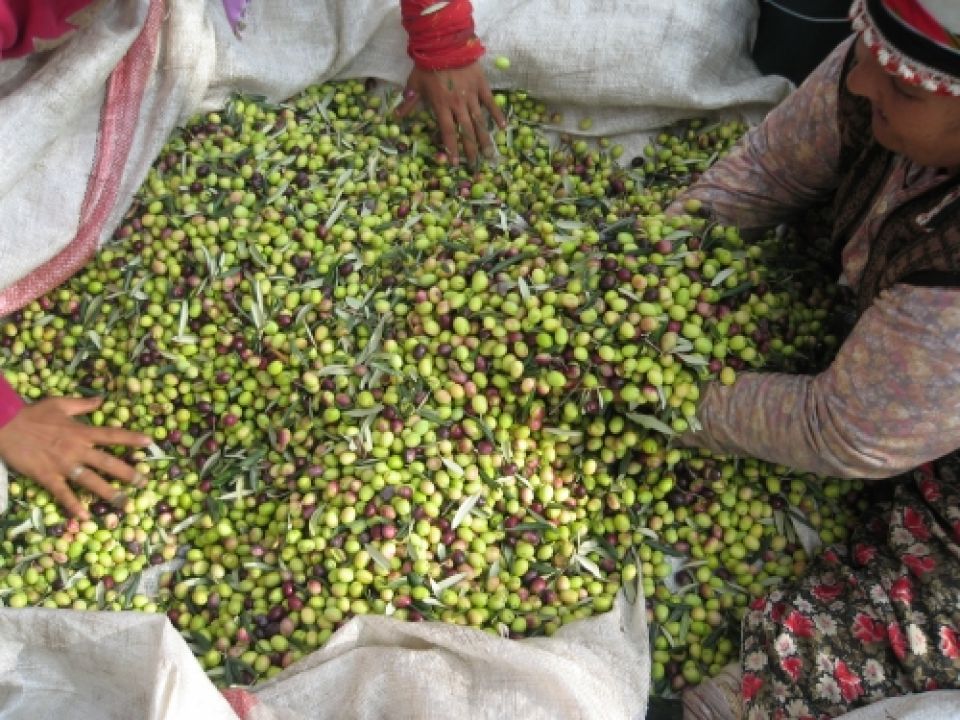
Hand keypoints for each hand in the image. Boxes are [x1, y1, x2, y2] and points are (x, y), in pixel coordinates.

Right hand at [0, 396, 152, 518]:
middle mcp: (77, 449)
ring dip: (109, 493)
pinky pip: (63, 493)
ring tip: (124, 504)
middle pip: (108, 463)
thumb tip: (101, 399)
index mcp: (81, 432)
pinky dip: (73, 505)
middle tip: (144, 483)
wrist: (4, 425)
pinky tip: (84, 517)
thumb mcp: (60, 404)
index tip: (150, 443)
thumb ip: (83, 404)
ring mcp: (63, 465)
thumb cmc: (32, 414)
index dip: (132, 438)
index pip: (112, 435)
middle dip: (128, 473)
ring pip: (91, 481)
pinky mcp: (47, 476)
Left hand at [396, 62, 506, 164]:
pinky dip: (497, 115)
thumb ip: (409, 102)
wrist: (446, 43)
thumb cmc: (427, 64)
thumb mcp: (414, 84)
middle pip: (465, 131)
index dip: (451, 148)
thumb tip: (396, 116)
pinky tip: (503, 128)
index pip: (447, 132)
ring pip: (479, 122)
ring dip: (484, 139)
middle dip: (470, 149)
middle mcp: (458, 105)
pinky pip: (491, 103)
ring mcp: (472, 96)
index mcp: (441, 106)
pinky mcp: (482, 86)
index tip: (455, 162)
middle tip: (475, 164)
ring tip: (490, 153)